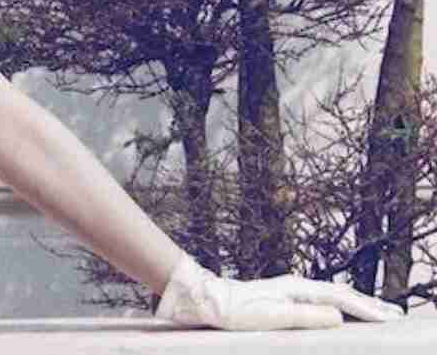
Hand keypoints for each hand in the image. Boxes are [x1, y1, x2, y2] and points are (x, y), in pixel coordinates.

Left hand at [155, 254, 405, 329]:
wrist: (209, 299)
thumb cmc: (238, 310)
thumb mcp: (274, 316)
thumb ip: (307, 316)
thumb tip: (340, 316)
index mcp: (299, 288)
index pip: (342, 299)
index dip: (368, 310)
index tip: (391, 319)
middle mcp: (297, 285)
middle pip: (341, 293)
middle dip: (368, 304)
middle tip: (395, 314)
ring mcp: (290, 289)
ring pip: (331, 295)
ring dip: (355, 303)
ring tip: (374, 311)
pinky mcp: (282, 296)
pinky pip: (320, 299)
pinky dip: (338, 304)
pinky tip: (338, 311)